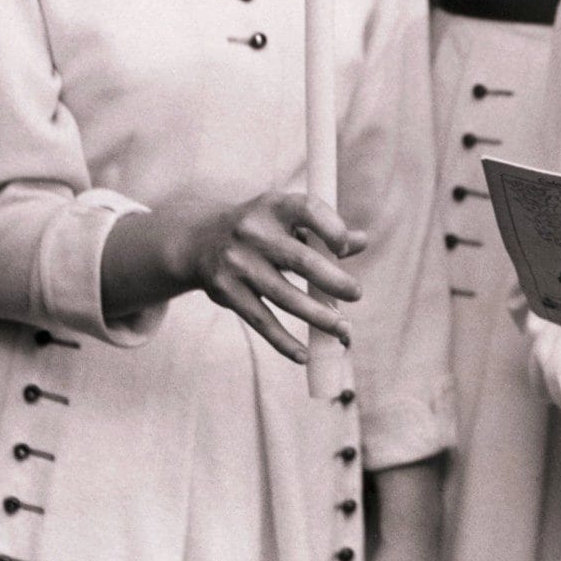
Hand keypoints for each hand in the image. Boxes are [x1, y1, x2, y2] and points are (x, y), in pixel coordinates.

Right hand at [171, 191, 365, 363]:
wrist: (198, 240)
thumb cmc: (260, 228)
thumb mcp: (286, 218)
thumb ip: (323, 229)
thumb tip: (361, 241)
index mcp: (275, 205)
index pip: (309, 210)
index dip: (333, 228)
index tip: (345, 247)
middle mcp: (253, 232)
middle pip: (301, 260)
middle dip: (334, 281)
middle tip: (356, 294)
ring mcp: (237, 263)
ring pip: (285, 296)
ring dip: (318, 316)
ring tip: (342, 329)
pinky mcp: (226, 291)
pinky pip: (260, 320)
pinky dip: (283, 341)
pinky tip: (304, 355)